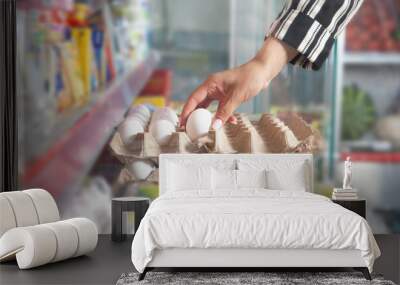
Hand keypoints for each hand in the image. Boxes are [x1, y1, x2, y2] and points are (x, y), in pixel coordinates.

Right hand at [179, 37, 296, 128]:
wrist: (262, 71)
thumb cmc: (250, 78)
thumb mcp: (237, 96)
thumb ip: (225, 112)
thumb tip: (214, 126)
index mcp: (211, 83)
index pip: (194, 99)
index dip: (186, 111)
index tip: (182, 123)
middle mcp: (212, 87)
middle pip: (197, 103)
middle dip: (193, 116)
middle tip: (188, 129)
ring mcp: (218, 91)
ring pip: (208, 107)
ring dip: (208, 117)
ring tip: (204, 129)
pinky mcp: (225, 95)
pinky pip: (219, 108)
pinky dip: (222, 115)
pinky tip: (230, 121)